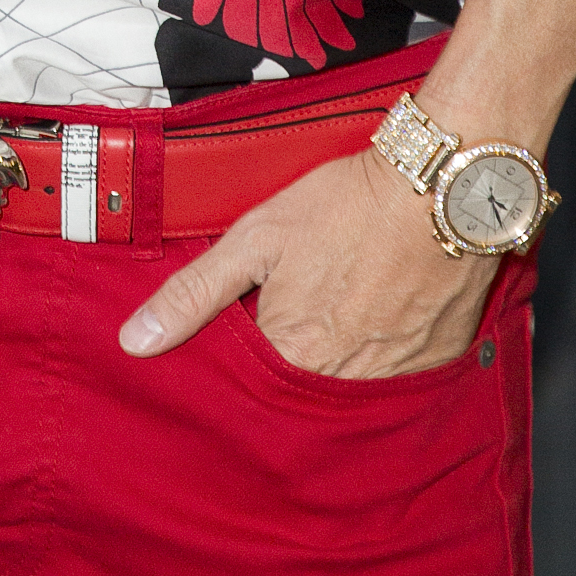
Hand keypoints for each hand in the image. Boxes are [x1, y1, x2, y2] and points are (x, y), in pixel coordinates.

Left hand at [117, 147, 490, 376]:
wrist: (441, 188)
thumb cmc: (347, 206)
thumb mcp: (255, 237)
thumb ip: (194, 293)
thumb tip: (135, 342)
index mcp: (291, 355)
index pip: (248, 383)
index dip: (244, 351)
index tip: (248, 324)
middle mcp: (341, 381)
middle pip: (299, 388)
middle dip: (290, 360)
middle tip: (301, 309)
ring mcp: (393, 377)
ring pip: (348, 386)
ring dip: (336, 360)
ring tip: (341, 309)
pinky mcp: (435, 362)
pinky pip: (397, 377)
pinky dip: (383, 355)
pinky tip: (380, 316)